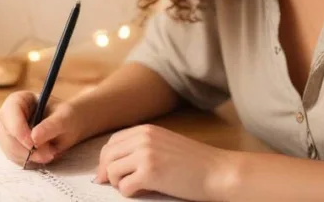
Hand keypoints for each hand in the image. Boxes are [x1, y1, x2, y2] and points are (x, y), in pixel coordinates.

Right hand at [0, 91, 84, 164]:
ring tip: (50, 153)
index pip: (10, 113)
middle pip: (6, 134)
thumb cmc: (66, 116)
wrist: (68, 127)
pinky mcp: (8, 146)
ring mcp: (5, 132)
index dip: (19, 130)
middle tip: (48, 154)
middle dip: (26, 148)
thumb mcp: (64, 118)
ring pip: (9, 149)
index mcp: (18, 100)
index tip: (33, 144)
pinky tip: (42, 156)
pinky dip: (28, 161)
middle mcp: (7, 115)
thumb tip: (34, 137)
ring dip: (29, 156)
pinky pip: (14, 158)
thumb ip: (51, 126)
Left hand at [94, 124, 233, 200]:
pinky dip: (129, 192)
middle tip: (113, 184)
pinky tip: (142, 191)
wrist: (217, 170)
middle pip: (107, 155)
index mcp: (146, 130)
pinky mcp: (149, 173)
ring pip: (112, 171)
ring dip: (118, 183)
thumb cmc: (194, 162)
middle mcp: (143, 138)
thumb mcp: (165, 144)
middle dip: (106, 172)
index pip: (112, 142)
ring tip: (133, 187)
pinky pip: (124, 186)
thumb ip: (142, 147)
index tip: (107, 173)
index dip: (106, 159)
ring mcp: (145, 154)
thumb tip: (113, 165)